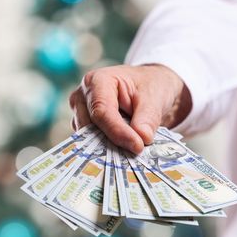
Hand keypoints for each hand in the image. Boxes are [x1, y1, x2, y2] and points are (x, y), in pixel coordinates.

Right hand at [69, 64, 191, 153]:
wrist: (152, 89)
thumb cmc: (150, 87)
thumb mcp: (155, 97)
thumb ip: (148, 118)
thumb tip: (142, 138)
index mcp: (98, 81)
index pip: (101, 111)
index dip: (118, 131)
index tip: (138, 146)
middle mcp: (83, 97)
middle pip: (90, 127)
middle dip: (111, 143)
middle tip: (134, 155)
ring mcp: (81, 114)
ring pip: (88, 139)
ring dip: (109, 149)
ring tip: (131, 155)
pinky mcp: (86, 130)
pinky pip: (92, 145)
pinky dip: (108, 152)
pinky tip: (124, 155)